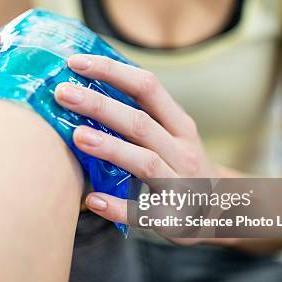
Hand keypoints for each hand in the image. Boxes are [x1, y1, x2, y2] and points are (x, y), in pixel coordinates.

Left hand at [54, 54, 216, 227]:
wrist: (218, 215)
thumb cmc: (178, 167)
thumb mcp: (171, 137)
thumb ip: (139, 117)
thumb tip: (84, 88)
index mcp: (179, 125)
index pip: (147, 87)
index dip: (112, 71)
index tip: (75, 63)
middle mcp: (183, 151)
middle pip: (141, 123)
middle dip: (100, 105)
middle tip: (63, 94)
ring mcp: (181, 185)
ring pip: (145, 162)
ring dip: (111, 148)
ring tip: (77, 137)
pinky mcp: (174, 218)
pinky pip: (144, 212)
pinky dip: (118, 207)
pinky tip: (92, 199)